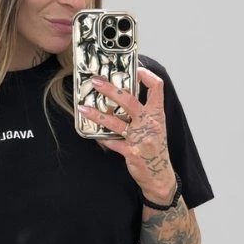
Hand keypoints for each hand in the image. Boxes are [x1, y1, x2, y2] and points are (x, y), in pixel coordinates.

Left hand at [77, 65, 176, 201]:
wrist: (160, 175)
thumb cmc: (155, 148)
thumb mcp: (156, 126)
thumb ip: (144, 111)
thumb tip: (124, 96)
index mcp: (157, 114)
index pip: (157, 88)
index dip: (147, 75)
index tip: (136, 69)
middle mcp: (150, 123)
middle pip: (129, 100)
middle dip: (110, 89)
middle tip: (96, 82)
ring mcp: (140, 138)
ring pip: (115, 122)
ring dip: (96, 114)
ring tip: (83, 108)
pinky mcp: (131, 152)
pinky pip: (112, 142)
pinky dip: (101, 137)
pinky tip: (93, 134)